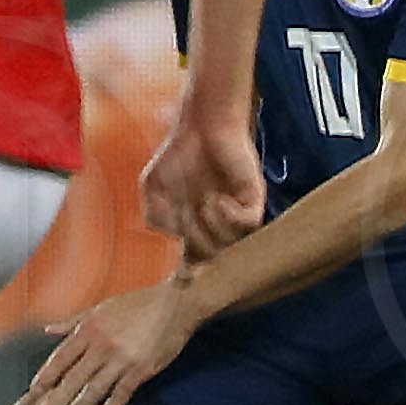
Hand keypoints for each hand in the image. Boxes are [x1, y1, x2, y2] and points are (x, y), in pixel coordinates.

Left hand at [18, 279, 200, 404]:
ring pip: (94, 389)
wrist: (174, 305)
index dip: (46, 375)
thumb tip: (48, 330)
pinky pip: (121, 394)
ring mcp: (121, 359)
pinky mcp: (141, 370)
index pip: (61, 357)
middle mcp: (101, 345)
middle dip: (57, 398)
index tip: (33, 391)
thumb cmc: (137, 304)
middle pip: (74, 377)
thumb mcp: (101, 308)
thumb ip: (73, 322)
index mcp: (89, 329)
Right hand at [141, 117, 265, 259]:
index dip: (189, 273)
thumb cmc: (178, 153)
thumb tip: (174, 236)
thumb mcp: (152, 186)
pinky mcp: (253, 201)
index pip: (194, 259)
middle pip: (210, 255)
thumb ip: (154, 215)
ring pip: (228, 244)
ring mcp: (236, 213)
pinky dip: (229, 217)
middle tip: (187, 213)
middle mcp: (217, 224)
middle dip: (195, 241)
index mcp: (194, 224)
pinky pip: (248, 225)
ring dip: (210, 228)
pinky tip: (217, 200)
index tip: (183, 279)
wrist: (202, 125)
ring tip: (202, 203)